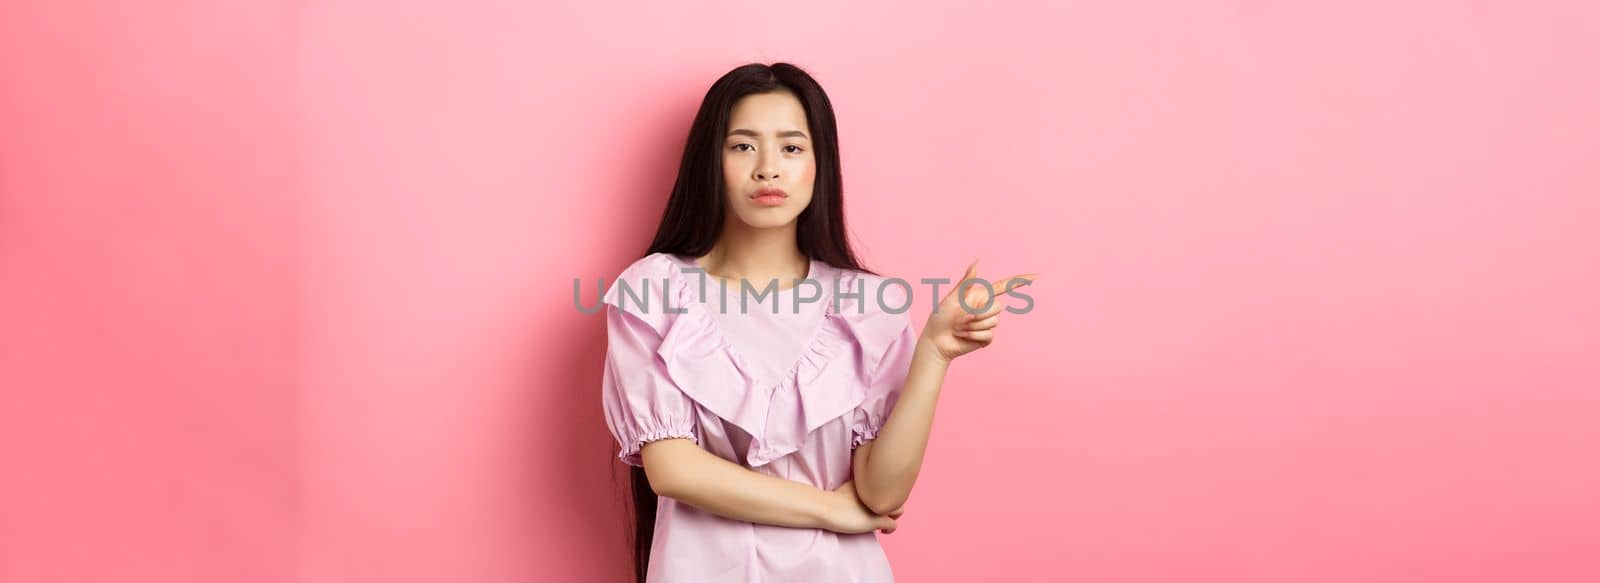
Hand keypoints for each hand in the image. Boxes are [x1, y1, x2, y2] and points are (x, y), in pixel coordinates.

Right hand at [823, 480, 898, 533]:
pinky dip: (889, 529)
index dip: (885, 495)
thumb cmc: (831, 500)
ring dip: (893, 516)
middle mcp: (878, 493)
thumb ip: (859, 489)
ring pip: (899, 510)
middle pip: (896, 496)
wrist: (826, 508)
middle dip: (891, 504)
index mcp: (871, 483)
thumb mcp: (848, 488)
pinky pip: (894, 525)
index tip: (878, 502)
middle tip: (882, 512)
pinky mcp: (878, 520)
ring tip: (885, 520)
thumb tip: (863, 496)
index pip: (888, 486)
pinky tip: (882, 531)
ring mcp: (879, 506)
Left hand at [920, 260, 1037, 362]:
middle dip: (978, 314)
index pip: (1004, 286)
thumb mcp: (952, 298)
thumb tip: (976, 263)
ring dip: (972, 326)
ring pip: (993, 322)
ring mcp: (987, 323)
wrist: (936, 341)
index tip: (1036, 276)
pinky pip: (988, 335)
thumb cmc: (940, 317)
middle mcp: (986, 308)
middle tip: (959, 319)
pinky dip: (973, 336)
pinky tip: (963, 336)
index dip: (1020, 281)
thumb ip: (966, 283)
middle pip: (998, 308)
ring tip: (958, 328)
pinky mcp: (986, 338)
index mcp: (980, 295)